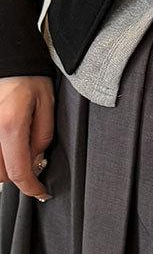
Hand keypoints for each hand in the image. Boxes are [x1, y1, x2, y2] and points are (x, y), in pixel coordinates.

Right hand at [0, 76, 53, 200]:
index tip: (42, 193)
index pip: (18, 171)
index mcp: (10, 126)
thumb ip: (41, 137)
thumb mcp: (47, 107)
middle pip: (0, 173)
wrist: (10, 60)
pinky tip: (7, 147)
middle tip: (34, 166)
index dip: (31, 188)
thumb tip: (35, 159)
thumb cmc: (30, 78)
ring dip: (5, 167)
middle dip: (19, 176)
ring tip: (19, 154)